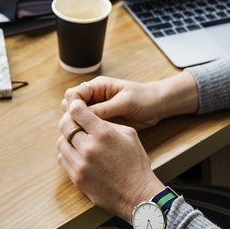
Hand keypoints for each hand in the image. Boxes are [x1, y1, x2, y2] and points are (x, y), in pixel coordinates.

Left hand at [57, 99, 164, 220]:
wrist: (137, 195)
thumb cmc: (136, 163)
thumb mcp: (129, 134)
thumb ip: (109, 123)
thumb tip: (91, 117)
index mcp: (103, 134)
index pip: (77, 112)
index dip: (74, 106)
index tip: (75, 106)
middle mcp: (89, 148)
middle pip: (65, 126)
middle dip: (68, 120)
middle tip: (73, 121)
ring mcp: (81, 165)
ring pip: (61, 143)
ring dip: (67, 138)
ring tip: (76, 139)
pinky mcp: (76, 178)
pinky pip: (62, 160)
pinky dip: (67, 153)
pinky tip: (77, 153)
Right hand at [61, 73, 198, 130]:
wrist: (158, 106)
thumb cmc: (144, 99)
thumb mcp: (124, 103)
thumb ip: (104, 108)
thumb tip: (83, 114)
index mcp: (98, 87)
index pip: (74, 94)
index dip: (71, 107)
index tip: (75, 120)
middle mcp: (95, 97)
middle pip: (72, 106)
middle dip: (72, 118)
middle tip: (78, 131)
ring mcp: (98, 109)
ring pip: (79, 118)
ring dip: (78, 127)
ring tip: (83, 138)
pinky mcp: (103, 120)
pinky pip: (89, 126)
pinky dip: (87, 132)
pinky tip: (89, 142)